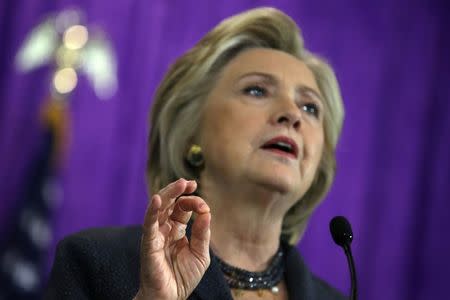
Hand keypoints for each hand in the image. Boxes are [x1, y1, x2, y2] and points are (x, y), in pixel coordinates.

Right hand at [135, 178, 210, 299]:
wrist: (170, 298)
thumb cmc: (183, 278)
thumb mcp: (200, 254)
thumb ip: (202, 233)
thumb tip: (207, 212)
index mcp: (177, 230)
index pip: (183, 208)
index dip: (193, 202)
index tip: (203, 205)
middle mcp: (165, 229)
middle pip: (169, 203)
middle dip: (178, 191)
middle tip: (189, 182)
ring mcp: (156, 235)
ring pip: (159, 208)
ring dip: (168, 194)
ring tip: (180, 184)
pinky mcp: (149, 243)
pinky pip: (148, 224)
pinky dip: (151, 210)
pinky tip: (157, 199)